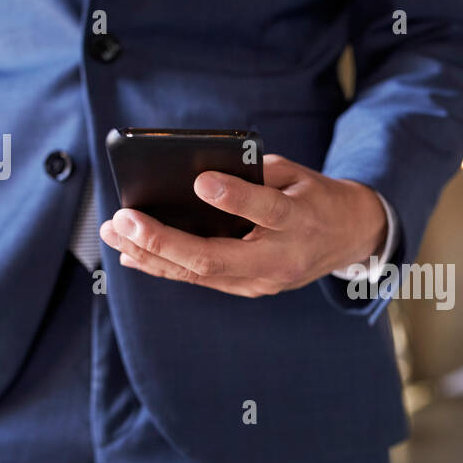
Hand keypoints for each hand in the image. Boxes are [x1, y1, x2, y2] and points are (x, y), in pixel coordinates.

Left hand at [99, 154, 387, 297]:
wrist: (349, 238)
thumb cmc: (316, 197)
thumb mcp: (299, 175)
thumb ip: (256, 173)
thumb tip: (196, 174)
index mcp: (301, 222)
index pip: (267, 211)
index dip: (234, 198)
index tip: (199, 180)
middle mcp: (281, 260)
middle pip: (216, 258)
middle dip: (164, 240)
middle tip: (124, 219)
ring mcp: (263, 281)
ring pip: (200, 274)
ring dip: (151, 255)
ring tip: (114, 233)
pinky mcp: (249, 288)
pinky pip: (201, 279)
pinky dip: (165, 266)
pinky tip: (132, 254)